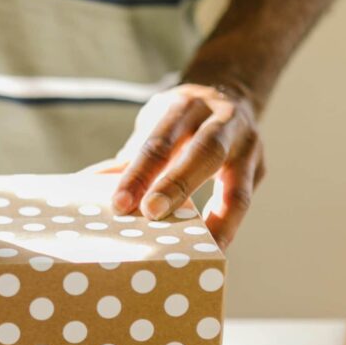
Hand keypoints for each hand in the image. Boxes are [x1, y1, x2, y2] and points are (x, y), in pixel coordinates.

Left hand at [110, 84, 264, 248]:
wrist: (231, 92)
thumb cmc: (181, 118)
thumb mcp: (155, 121)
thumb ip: (130, 154)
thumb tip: (86, 185)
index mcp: (188, 106)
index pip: (161, 140)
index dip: (140, 172)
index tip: (120, 203)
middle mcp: (224, 122)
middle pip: (204, 154)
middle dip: (177, 187)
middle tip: (150, 215)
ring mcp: (248, 147)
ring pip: (236, 190)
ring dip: (215, 223)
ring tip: (196, 252)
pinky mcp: (259, 170)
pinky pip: (241, 204)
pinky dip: (225, 228)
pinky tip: (210, 250)